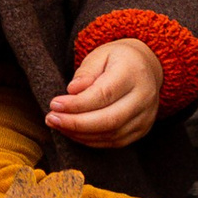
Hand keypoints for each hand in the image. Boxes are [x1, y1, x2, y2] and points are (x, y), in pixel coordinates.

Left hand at [45, 38, 161, 147]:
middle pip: (109, 120)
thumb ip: (86, 72)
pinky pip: (115, 142)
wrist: (146, 67)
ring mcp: (145, 116)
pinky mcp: (142, 129)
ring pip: (111, 134)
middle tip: (51, 119)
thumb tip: (72, 91)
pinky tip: (74, 132)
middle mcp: (143, 97)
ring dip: (80, 134)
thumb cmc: (118, 59)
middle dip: (76, 123)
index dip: (77, 104)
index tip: (54, 104)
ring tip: (58, 124)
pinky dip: (91, 140)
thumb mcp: (100, 55)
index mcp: (133, 73)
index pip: (104, 94)